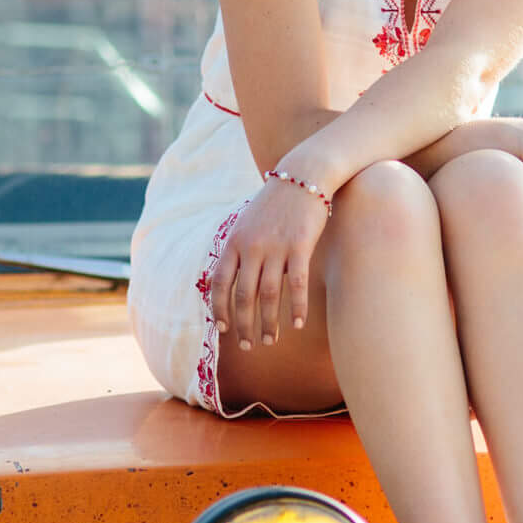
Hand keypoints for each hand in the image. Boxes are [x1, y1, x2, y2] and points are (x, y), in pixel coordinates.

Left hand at [211, 178, 331, 349]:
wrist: (302, 176)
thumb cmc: (274, 204)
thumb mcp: (246, 222)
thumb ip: (238, 250)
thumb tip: (230, 280)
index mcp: (234, 242)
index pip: (220, 284)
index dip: (220, 310)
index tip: (224, 330)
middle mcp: (251, 247)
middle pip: (243, 296)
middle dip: (243, 326)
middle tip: (248, 346)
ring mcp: (275, 247)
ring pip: (268, 296)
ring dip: (268, 323)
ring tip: (270, 341)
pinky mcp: (300, 246)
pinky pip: (296, 285)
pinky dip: (296, 308)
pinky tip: (298, 324)